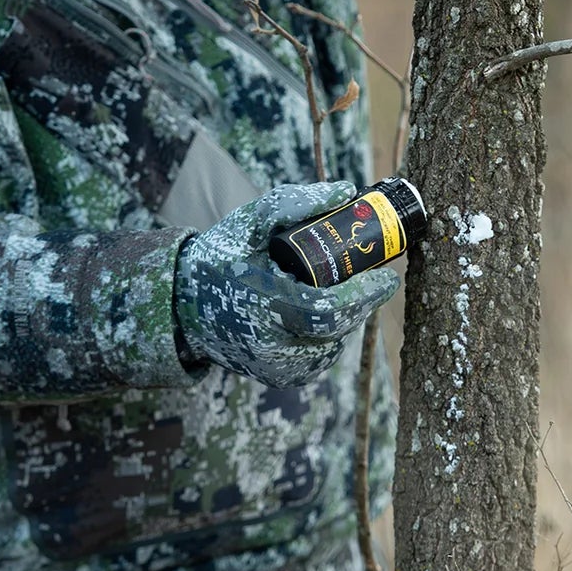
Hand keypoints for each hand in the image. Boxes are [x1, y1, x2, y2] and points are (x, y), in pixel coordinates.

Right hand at [173, 181, 399, 387]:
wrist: (184, 307)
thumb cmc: (219, 259)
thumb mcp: (249, 222)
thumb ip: (294, 202)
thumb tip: (346, 191)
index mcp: (260, 305)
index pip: (326, 310)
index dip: (363, 295)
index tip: (387, 275)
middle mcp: (270, 346)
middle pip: (337, 328)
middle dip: (361, 302)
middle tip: (372, 277)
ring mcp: (276, 368)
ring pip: (333, 344)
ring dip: (346, 317)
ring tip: (342, 289)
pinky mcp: (281, 378)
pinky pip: (321, 356)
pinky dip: (329, 333)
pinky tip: (322, 312)